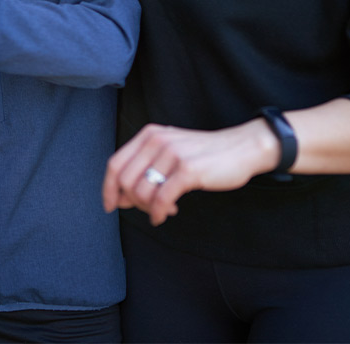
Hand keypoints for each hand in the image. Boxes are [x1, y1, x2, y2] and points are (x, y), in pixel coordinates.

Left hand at [101, 119, 279, 226]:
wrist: (241, 148)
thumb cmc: (205, 154)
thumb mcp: (170, 151)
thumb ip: (145, 167)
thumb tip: (120, 197)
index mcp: (149, 134)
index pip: (115, 164)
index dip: (108, 188)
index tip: (110, 205)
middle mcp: (157, 140)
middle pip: (125, 181)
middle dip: (132, 202)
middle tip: (149, 208)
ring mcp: (173, 154)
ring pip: (141, 192)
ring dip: (149, 208)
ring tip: (164, 208)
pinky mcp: (188, 170)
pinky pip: (160, 199)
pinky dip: (158, 213)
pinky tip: (166, 214)